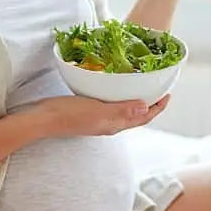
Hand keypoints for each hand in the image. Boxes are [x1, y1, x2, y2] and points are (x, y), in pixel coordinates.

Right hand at [32, 95, 170, 136]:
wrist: (42, 119)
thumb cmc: (68, 114)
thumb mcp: (97, 110)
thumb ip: (121, 111)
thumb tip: (144, 108)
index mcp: (114, 125)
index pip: (143, 118)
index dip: (158, 107)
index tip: (168, 93)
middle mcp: (109, 124)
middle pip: (137, 116)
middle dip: (150, 104)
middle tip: (159, 87)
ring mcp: (99, 120)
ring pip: (125, 111)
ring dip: (136, 100)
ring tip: (142, 85)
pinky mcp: (89, 113)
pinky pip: (112, 106)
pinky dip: (120, 97)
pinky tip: (115, 88)